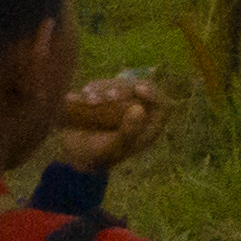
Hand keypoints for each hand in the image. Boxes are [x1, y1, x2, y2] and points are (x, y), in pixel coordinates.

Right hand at [43, 71, 168, 181]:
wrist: (78, 156)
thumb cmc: (100, 155)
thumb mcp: (114, 148)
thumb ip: (129, 132)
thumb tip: (140, 109)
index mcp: (149, 126)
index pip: (162, 105)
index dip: (154, 94)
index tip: (138, 89)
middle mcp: (140, 111)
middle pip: (139, 88)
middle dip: (124, 89)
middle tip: (108, 97)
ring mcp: (123, 102)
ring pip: (120, 84)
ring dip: (104, 88)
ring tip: (89, 101)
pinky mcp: (107, 96)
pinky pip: (103, 85)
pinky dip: (93, 88)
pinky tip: (79, 96)